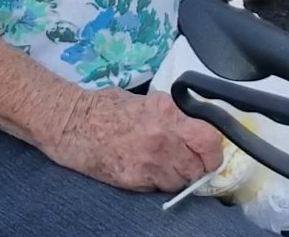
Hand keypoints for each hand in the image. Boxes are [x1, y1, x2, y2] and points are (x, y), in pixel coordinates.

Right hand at [45, 87, 224, 191]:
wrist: (74, 123)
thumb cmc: (107, 107)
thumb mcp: (147, 101)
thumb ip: (172, 113)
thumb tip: (192, 123)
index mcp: (168, 113)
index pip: (209, 138)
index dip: (214, 150)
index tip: (210, 152)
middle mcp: (163, 138)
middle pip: (199, 166)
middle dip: (198, 167)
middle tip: (191, 162)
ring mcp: (149, 162)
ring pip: (181, 181)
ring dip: (179, 176)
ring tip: (166, 164)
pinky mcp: (134, 179)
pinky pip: (159, 188)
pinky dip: (159, 182)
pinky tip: (149, 170)